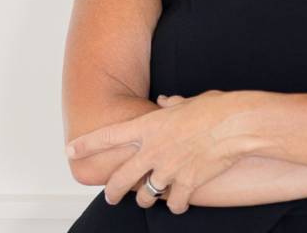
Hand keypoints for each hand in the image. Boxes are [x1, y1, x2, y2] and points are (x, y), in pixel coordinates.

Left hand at [64, 89, 268, 214]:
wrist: (237, 125)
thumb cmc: (214, 109)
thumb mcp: (186, 101)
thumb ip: (171, 105)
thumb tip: (165, 101)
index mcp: (147, 127)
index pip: (106, 137)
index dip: (85, 145)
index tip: (69, 151)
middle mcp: (152, 150)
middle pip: (120, 178)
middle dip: (111, 191)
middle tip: (109, 196)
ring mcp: (169, 169)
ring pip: (145, 196)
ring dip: (145, 200)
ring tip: (146, 201)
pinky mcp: (187, 184)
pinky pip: (174, 203)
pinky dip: (176, 205)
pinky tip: (178, 204)